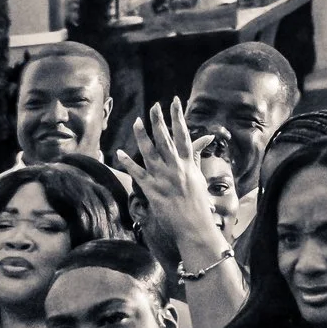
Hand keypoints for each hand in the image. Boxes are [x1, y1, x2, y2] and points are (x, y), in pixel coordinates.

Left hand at [112, 100, 226, 262]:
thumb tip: (207, 137)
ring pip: (150, 152)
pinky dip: (128, 163)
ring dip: (143, 136)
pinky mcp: (152, 190)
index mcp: (187, 163)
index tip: (174, 102)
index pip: (183, 134)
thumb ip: (195, 156)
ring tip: (137, 121)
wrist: (194, 225)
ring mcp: (163, 178)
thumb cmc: (198, 202)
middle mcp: (176, 167)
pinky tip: (119, 153)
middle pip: (166, 139)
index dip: (178, 117)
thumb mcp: (198, 176)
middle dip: (159, 121)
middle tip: (154, 106)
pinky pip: (137, 173)